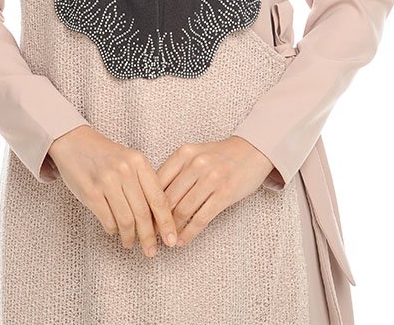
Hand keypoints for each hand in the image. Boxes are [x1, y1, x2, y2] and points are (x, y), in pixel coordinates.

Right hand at [47, 126, 177, 257]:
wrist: (74, 142)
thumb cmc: (105, 155)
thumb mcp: (129, 161)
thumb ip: (143, 183)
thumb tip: (158, 218)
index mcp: (139, 162)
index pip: (158, 198)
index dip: (167, 223)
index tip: (171, 240)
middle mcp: (125, 170)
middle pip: (143, 213)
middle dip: (149, 237)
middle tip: (151, 251)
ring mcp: (107, 181)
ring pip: (126, 220)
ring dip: (130, 237)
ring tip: (130, 243)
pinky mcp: (90, 192)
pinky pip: (107, 220)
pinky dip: (113, 230)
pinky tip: (114, 231)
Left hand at [150, 136, 275, 248]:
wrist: (252, 151)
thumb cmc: (219, 156)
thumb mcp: (194, 155)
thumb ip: (176, 171)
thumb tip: (152, 198)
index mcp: (183, 153)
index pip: (157, 181)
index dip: (147, 202)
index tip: (141, 218)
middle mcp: (195, 164)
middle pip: (168, 198)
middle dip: (157, 220)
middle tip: (150, 234)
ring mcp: (211, 178)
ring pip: (183, 210)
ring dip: (172, 229)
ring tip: (166, 240)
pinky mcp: (225, 194)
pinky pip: (201, 218)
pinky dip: (189, 233)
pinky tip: (182, 241)